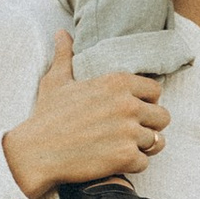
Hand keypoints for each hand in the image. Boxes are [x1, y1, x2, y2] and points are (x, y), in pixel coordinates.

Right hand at [4, 33, 170, 198]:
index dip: (146, 102)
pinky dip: (132, 165)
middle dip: (149, 126)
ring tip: (121, 147)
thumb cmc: (46, 116)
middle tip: (129, 133)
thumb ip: (65, 56)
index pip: (155, 90)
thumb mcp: (56, 81)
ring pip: (156, 141)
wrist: (36, 152)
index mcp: (117, 82)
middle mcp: (127, 104)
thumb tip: (61, 33)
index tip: (130, 112)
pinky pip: (144, 163)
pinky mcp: (125, 157)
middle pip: (163, 117)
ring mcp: (128, 132)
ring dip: (142, 147)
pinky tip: (114, 162)